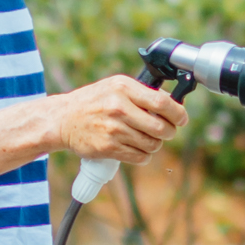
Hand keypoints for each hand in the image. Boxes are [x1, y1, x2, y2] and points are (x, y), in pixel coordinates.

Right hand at [47, 73, 188, 165]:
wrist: (63, 119)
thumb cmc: (93, 101)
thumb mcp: (116, 87)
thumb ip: (141, 93)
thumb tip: (172, 103)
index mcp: (123, 88)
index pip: (162, 103)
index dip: (178, 113)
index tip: (181, 118)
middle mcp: (118, 107)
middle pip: (161, 127)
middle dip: (169, 132)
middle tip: (167, 131)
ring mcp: (113, 129)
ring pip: (152, 145)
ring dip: (155, 145)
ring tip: (147, 139)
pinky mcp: (108, 148)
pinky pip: (139, 157)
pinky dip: (143, 155)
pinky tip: (137, 148)